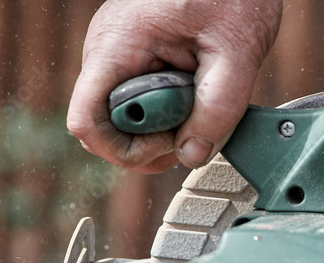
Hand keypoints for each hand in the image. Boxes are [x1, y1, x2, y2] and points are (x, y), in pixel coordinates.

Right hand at [67, 0, 281, 172]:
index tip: (169, 142)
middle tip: (196, 125)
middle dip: (151, 143)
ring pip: (125, 120)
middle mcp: (107, 52)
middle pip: (107, 129)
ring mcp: (118, 57)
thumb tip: (191, 156)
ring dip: (164, 127)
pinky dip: (169, 111)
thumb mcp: (237, 56)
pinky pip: (140, 103)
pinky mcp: (134, 61)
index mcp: (117, 46)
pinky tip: (195, 93)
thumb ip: (218, 110)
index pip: (86, 123)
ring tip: (199, 101)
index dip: (124, 150)